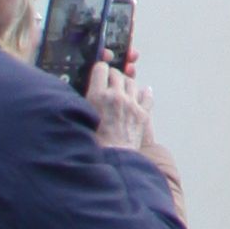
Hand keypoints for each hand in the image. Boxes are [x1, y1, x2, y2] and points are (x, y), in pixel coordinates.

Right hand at [86, 66, 174, 185]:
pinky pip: (147, 96)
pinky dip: (144, 93)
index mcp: (98, 96)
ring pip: (132, 83)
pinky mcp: (142, 114)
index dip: (99, 70)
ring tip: (122, 89)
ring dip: (126, 84)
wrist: (111, 159)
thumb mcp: (81, 119)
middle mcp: (116, 96)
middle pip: (117, 74)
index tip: (99, 73)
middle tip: (109, 82)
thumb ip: (83, 103)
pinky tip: (142, 92)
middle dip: (112, 76)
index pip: (101, 69)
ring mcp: (132, 104)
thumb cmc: (93, 143)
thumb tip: (83, 94)